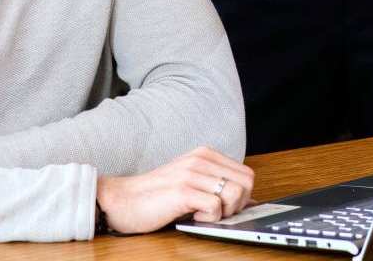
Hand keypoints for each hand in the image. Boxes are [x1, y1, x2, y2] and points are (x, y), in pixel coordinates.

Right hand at [96, 146, 254, 234]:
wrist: (124, 200)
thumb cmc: (158, 195)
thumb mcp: (192, 183)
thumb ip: (216, 185)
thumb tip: (248, 202)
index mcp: (205, 154)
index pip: (247, 173)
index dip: (243, 196)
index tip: (226, 208)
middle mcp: (201, 159)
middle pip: (247, 183)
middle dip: (239, 205)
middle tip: (217, 213)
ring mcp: (191, 173)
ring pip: (235, 194)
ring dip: (225, 212)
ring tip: (204, 214)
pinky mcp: (183, 190)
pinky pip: (215, 206)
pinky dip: (209, 219)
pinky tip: (193, 217)